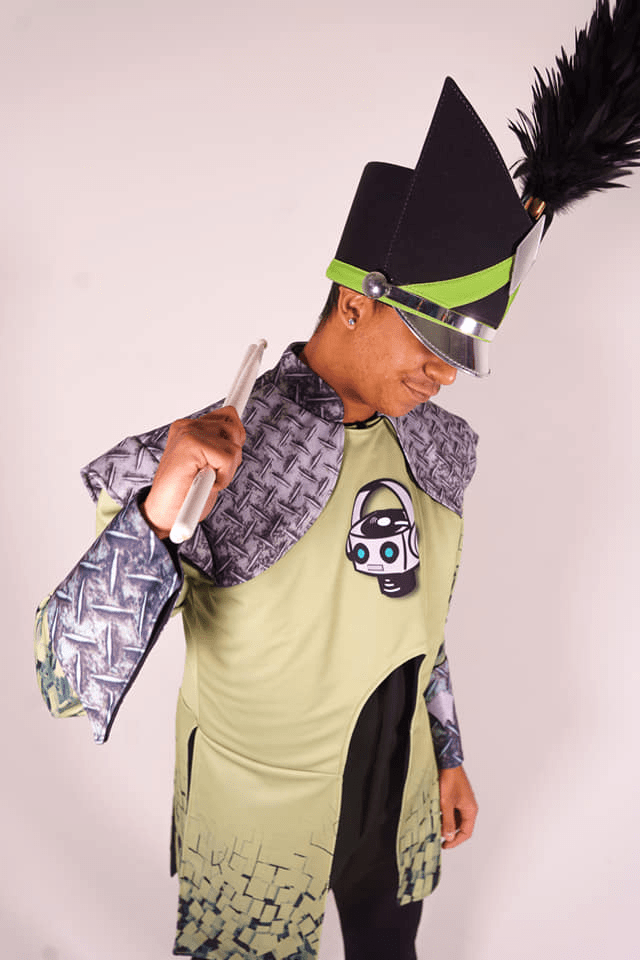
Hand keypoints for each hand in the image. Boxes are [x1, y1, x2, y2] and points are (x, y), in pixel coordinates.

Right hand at [141, 407, 245, 539]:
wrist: (163, 515)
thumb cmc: (184, 494)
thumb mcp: (208, 466)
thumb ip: (220, 445)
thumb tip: (238, 433)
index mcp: (190, 428)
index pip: (227, 415)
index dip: (235, 435)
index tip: (230, 451)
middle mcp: (187, 426)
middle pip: (235, 428)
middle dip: (233, 456)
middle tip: (213, 474)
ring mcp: (188, 433)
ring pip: (234, 445)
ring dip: (228, 469)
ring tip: (208, 480)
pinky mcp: (191, 445)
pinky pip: (228, 457)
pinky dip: (224, 477)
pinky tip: (206, 485)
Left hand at [438, 764, 477, 849]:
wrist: (448, 763)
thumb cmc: (449, 780)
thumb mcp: (446, 804)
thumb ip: (448, 821)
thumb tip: (449, 836)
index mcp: (471, 810)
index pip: (466, 832)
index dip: (455, 841)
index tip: (444, 845)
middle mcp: (469, 806)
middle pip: (461, 826)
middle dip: (450, 831)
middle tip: (437, 834)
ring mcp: (463, 801)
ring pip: (456, 818)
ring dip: (447, 822)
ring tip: (435, 823)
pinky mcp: (457, 795)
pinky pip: (453, 809)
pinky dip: (446, 814)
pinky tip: (436, 813)